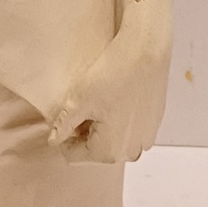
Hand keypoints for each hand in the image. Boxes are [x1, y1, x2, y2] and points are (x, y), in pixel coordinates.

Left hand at [49, 18, 171, 163]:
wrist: (145, 51)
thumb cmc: (111, 75)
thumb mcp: (78, 100)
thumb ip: (63, 126)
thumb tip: (54, 140)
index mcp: (109, 152)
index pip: (73, 155)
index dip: (64, 135)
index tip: (67, 113)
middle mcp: (130, 152)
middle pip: (95, 150)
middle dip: (85, 132)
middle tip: (84, 104)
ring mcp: (145, 139)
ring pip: (112, 140)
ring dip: (103, 126)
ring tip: (101, 100)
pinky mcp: (154, 124)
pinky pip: (130, 129)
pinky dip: (121, 118)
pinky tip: (118, 96)